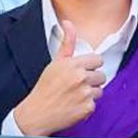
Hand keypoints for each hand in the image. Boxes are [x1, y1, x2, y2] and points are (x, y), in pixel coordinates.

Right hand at [11, 21, 105, 136]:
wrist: (36, 114)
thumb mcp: (55, 62)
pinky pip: (95, 105)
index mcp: (73, 64)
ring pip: (100, 91)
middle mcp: (80, 78)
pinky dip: (86, 107)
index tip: (83, 71)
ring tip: (75, 95)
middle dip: (92, 80)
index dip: (90, 66)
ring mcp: (85, 93)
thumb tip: (68, 23)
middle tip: (77, 85)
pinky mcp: (87, 108)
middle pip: (101, 75)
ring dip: (90, 94)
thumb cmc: (44, 88)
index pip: (98, 60)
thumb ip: (67, 43)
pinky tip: (74, 106)